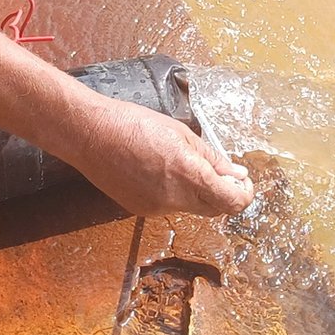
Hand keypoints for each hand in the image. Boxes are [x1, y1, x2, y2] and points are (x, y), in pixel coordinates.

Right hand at [64, 97, 254, 217]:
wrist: (90, 134)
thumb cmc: (133, 123)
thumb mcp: (181, 133)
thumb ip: (211, 157)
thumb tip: (236, 173)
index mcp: (189, 174)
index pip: (231, 201)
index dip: (244, 195)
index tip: (243, 183)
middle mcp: (175, 197)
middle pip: (214, 209)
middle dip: (222, 193)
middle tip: (221, 173)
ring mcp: (156, 207)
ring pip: (190, 207)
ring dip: (196, 191)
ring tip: (179, 163)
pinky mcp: (140, 210)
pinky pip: (168, 206)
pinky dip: (173, 193)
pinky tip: (157, 170)